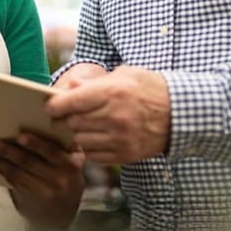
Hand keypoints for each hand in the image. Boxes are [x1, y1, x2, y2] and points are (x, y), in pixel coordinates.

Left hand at [0, 131, 84, 228]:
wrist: (64, 212)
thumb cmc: (68, 177)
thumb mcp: (74, 163)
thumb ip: (68, 147)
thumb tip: (52, 123)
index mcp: (69, 166)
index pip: (51, 153)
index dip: (36, 144)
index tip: (20, 136)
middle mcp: (56, 180)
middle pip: (28, 163)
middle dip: (6, 151)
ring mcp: (42, 191)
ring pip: (16, 173)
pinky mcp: (28, 198)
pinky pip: (12, 181)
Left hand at [44, 66, 170, 164]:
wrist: (181, 114)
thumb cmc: (150, 89)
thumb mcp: (125, 75)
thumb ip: (94, 82)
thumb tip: (69, 88)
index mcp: (113, 93)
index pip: (71, 102)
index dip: (54, 105)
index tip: (49, 106)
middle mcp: (115, 117)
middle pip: (73, 122)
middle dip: (64, 119)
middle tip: (63, 117)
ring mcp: (121, 138)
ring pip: (81, 140)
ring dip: (77, 134)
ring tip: (82, 127)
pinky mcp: (126, 154)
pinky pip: (94, 155)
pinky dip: (89, 148)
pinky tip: (95, 139)